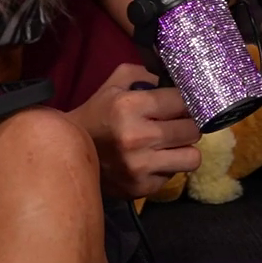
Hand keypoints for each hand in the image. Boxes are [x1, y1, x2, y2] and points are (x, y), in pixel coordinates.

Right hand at [67, 64, 201, 197]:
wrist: (68, 153)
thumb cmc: (97, 114)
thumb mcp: (116, 83)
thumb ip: (147, 74)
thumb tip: (177, 79)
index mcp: (129, 106)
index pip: (182, 100)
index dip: (186, 101)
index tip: (181, 104)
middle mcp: (137, 137)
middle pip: (192, 130)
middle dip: (188, 124)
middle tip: (177, 124)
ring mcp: (140, 166)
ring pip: (192, 157)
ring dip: (183, 149)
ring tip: (171, 145)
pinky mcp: (141, 188)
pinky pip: (174, 175)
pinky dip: (167, 167)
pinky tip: (152, 160)